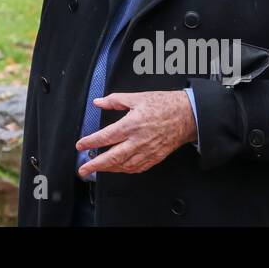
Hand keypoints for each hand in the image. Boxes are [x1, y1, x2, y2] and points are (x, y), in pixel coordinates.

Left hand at [73, 90, 195, 177]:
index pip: (106, 137)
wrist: (187, 115)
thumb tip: (98, 102)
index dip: (91, 142)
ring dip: (109, 169)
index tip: (81, 146)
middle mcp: (138, 141)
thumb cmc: (164, 105)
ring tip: (97, 169)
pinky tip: (118, 168)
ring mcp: (147, 151)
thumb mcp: (137, 97)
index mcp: (131, 124)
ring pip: (124, 166)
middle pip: (113, 157)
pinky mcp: (155, 157)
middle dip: (96, 165)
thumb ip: (115, 100)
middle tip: (83, 170)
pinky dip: (125, 170)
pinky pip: (137, 168)